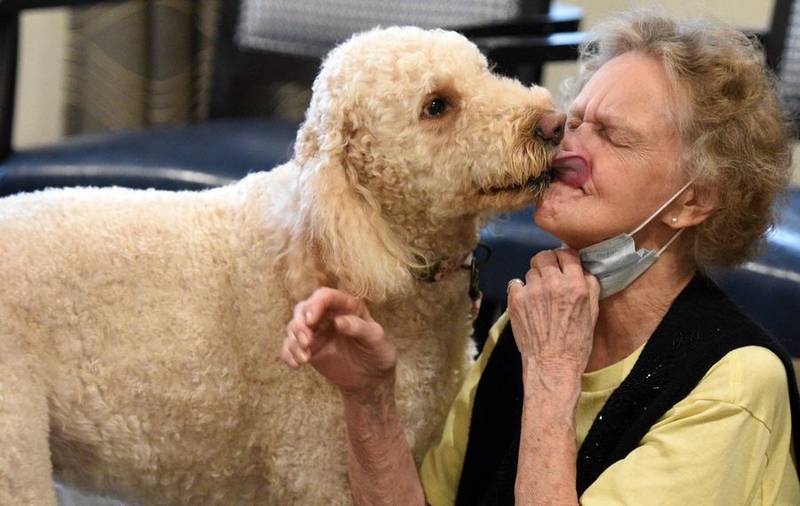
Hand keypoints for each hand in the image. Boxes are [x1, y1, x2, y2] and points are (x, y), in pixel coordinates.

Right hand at [281, 288, 396, 396]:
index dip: (315, 305)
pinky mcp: (308, 348)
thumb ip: (360, 328)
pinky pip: (290, 346)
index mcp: (346, 305)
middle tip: (306, 342)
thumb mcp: (376, 339)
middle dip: (299, 324)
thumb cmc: (378, 352)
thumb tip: (338, 321)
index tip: (311, 321)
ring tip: (305, 358)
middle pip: (303, 309)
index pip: (324, 296)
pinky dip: (288, 354)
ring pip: (294, 327)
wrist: (372, 377)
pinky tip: (296, 365)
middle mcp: (327, 314)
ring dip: (294, 340)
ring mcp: (316, 331)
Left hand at [507, 249, 599, 383]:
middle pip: (544, 256)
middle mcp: (553, 284)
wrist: (552, 365)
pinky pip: (515, 283)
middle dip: (547, 262)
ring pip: (530, 270)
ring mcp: (532, 291)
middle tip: (549, 274)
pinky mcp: (516, 300)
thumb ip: (589, 286)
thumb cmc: (575, 343)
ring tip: (540, 295)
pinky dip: (520, 290)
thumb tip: (582, 269)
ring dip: (535, 278)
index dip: (565, 258)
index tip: (564, 264)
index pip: (567, 254)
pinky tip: (527, 302)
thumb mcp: (592, 313)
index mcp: (575, 285)